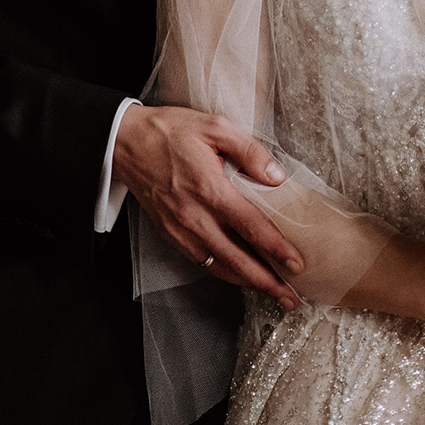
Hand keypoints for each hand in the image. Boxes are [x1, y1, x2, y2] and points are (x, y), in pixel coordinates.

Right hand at [113, 104, 304, 311]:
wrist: (127, 143)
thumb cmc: (171, 132)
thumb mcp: (215, 126)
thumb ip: (249, 150)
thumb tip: (277, 177)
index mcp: (210, 189)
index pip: (250, 226)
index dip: (276, 248)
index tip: (297, 264)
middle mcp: (195, 217)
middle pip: (237, 260)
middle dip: (267, 282)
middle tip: (291, 298)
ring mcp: (180, 230)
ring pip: (218, 267)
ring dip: (247, 283)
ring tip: (272, 292)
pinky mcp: (170, 235)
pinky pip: (200, 262)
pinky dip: (223, 272)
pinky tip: (238, 274)